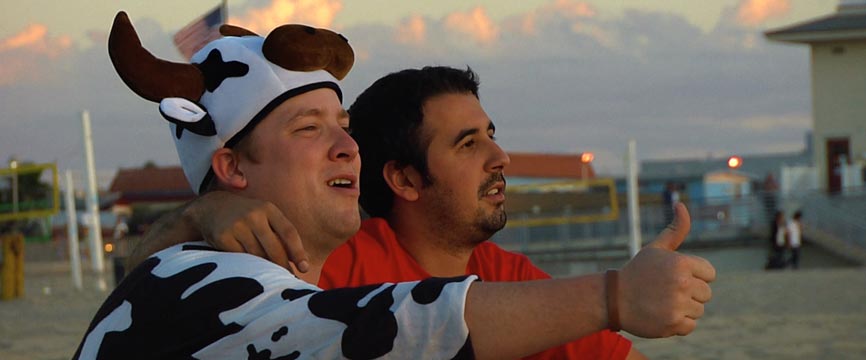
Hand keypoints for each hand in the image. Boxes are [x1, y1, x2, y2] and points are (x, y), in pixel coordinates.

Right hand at [184, 191, 308, 271]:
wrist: (211, 206)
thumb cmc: (246, 215)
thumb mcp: (264, 215)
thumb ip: (279, 232)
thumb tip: (298, 260)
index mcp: (268, 209)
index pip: (289, 232)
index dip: (298, 252)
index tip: (304, 267)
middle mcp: (254, 215)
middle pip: (274, 248)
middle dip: (283, 265)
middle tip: (288, 277)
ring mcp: (237, 226)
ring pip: (257, 256)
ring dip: (266, 268)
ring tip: (272, 276)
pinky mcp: (223, 237)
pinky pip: (240, 258)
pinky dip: (248, 266)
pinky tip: (252, 270)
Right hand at [617, 202, 715, 337]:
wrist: (613, 299)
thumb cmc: (638, 272)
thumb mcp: (655, 249)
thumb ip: (675, 230)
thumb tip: (681, 204)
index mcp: (681, 263)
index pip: (710, 273)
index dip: (694, 275)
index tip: (675, 277)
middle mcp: (682, 284)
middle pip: (706, 293)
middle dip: (690, 293)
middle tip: (666, 291)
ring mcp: (678, 305)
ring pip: (699, 310)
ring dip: (684, 309)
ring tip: (662, 303)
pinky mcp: (673, 324)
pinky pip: (690, 326)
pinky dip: (678, 324)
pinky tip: (661, 315)